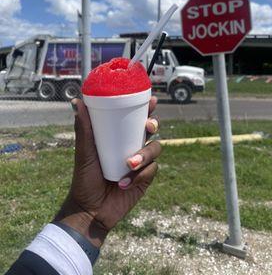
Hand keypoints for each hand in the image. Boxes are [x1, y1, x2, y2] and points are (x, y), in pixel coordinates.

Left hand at [54, 96, 160, 247]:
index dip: (147, 109)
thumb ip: (83, 128)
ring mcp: (140, 163)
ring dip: (145, 154)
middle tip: (148, 127)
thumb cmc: (84, 178)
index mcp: (119, 137)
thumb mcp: (84, 151)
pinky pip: (152, 170)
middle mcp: (132, 147)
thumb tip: (76, 101)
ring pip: (155, 149)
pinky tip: (124, 183)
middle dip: (153, 125)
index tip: (152, 101)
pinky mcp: (145, 179)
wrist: (89, 210)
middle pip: (151, 130)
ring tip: (129, 164)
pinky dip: (140, 175)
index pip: (136, 119)